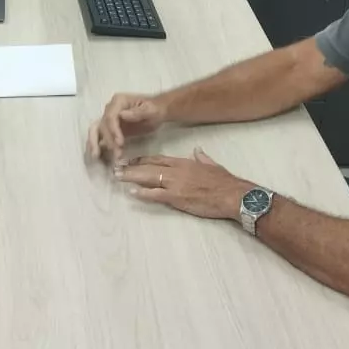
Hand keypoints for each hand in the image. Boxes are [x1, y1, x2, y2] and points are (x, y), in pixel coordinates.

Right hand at [86, 93, 168, 163]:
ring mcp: (109, 119)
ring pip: (96, 130)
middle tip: (116, 154)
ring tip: (96, 157)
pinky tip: (98, 156)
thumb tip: (122, 115)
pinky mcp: (111, 129)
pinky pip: (100, 137)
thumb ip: (138, 112)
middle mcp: (110, 109)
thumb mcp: (150, 110)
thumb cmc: (155, 109)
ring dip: (95, 143)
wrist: (157, 112)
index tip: (120, 143)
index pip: (110, 117)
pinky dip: (97, 146)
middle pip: (102, 125)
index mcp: (118, 101)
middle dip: (107, 140)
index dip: (113, 131)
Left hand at [116, 148, 251, 220]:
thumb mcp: (213, 164)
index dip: (142, 159)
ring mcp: (175, 184)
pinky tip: (133, 193)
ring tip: (118, 177)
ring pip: (148, 178)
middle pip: (149, 167)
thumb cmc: (224, 181)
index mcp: (184, 162)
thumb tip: (198, 150)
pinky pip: (156, 194)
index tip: (131, 159)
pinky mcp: (177, 197)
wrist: (232, 194)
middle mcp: (176, 171)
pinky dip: (144, 193)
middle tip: (116, 166)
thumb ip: (202, 157)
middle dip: (131, 167)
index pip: (158, 158)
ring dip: (132, 177)